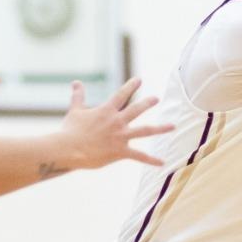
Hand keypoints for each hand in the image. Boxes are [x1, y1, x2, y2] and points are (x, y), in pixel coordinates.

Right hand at [53, 79, 171, 173]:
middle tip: (156, 98)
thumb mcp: (75, 111)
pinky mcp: (120, 151)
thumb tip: (76, 82)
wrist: (68, 149)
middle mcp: (117, 121)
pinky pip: (139, 156)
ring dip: (160, 128)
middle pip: (137, 109)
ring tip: (172, 126)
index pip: (121, 95)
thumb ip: (78, 96)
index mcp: (106, 111)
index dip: (131, 86)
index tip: (139, 79)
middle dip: (148, 103)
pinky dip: (151, 160)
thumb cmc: (70, 131)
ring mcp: (120, 136)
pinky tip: (162, 162)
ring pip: (145, 130)